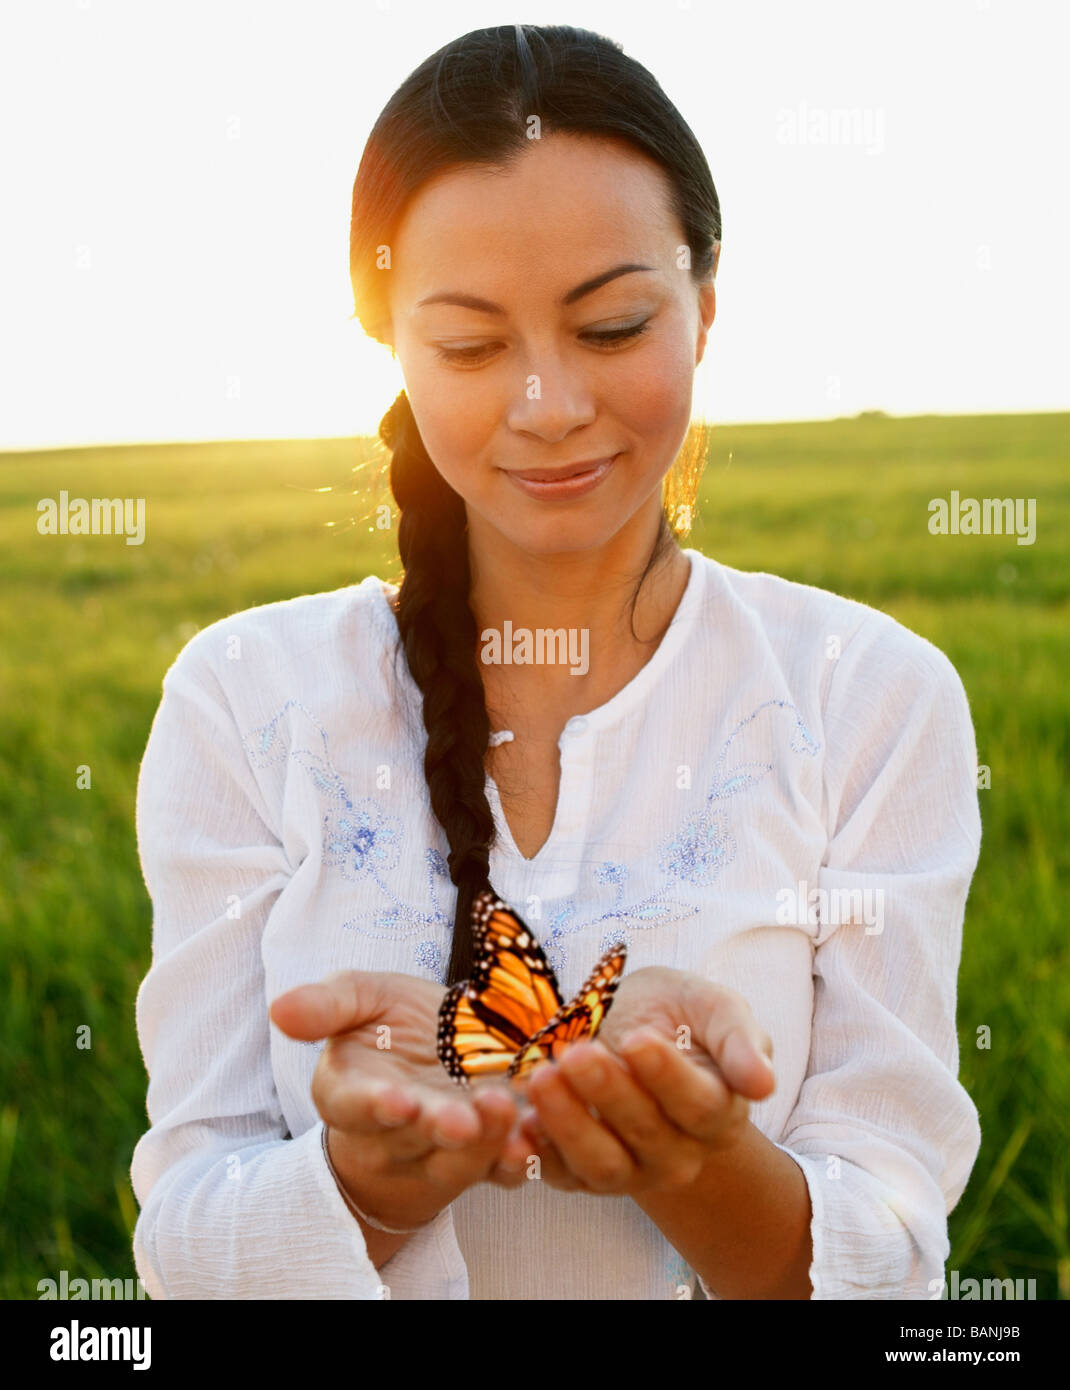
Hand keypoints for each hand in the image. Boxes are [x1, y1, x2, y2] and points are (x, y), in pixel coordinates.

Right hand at [270, 971, 529, 1229]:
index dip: (374, 1107)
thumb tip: (278, 1008)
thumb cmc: (391, 1026)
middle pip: (410, 1142)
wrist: (441, 1050)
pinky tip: (532, 1145)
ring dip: (482, 1145)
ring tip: (504, 1112)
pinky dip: (515, 1164)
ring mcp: (436, 1155)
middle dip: (437, 1131)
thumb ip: (328, 1005)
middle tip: (460, 1120)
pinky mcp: (481, 1163)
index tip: (398, 1101)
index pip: (353, 1107)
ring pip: (456, 1163)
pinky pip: (497, 1175)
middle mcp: (389, 1136)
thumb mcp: (361, 1000)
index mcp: (348, 1093)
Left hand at [497, 966, 774, 1195]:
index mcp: (719, 1112)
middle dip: (609, 1094)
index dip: (668, 1077)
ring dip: (568, 1125)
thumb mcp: (713, 1007)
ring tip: (541, 1078)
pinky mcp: (580, 1175)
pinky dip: (533, 1154)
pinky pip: (557, 1175)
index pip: (699, 1105)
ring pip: (602, 1165)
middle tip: (577, 1053)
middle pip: (648, 1135)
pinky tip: (516, 1120)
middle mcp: (679, 1153)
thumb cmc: (679, 1015)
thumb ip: (740, 1039)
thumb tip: (763, 1084)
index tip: (638, 1040)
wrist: (633, 1028)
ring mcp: (630, 1170)